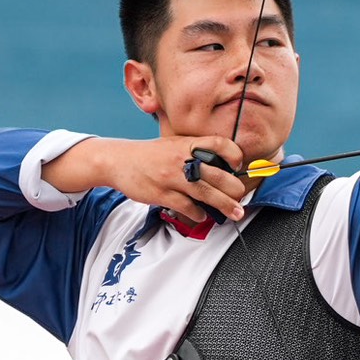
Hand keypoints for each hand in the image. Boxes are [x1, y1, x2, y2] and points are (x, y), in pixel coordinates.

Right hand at [44, 136, 249, 221]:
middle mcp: (181, 159)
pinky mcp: (162, 194)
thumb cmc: (151, 155)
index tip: (238, 165)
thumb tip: (223, 166)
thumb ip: (196, 152)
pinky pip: (187, 206)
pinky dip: (198, 213)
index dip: (234, 154)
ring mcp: (172, 177)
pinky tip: (202, 215)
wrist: (119, 161)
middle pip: (217, 174)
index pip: (219, 144)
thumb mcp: (174, 144)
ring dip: (224, 205)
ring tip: (235, 212)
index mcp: (187, 144)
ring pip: (206, 193)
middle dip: (234, 189)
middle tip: (240, 197)